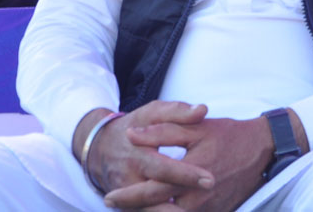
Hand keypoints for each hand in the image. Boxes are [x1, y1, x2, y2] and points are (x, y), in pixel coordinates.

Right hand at [71, 102, 214, 200]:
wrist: (101, 147)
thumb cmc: (135, 126)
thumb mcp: (152, 113)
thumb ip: (177, 111)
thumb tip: (202, 110)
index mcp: (137, 156)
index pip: (162, 169)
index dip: (186, 175)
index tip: (210, 180)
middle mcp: (129, 180)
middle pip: (154, 198)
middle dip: (181, 205)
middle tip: (208, 198)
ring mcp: (126, 198)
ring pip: (149, 211)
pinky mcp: (128, 207)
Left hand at [105, 114, 277, 210]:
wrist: (263, 148)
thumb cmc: (229, 135)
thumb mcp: (196, 128)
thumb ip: (162, 131)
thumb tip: (132, 135)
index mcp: (192, 173)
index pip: (152, 191)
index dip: (128, 197)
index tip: (110, 197)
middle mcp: (200, 195)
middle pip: (158, 211)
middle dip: (134, 210)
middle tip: (114, 204)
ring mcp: (209, 207)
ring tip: (134, 209)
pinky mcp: (217, 211)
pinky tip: (160, 208)